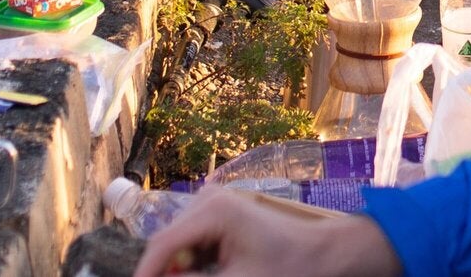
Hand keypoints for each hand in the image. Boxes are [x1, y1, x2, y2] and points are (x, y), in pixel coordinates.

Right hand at [132, 190, 401, 276]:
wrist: (325, 254)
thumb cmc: (289, 268)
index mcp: (212, 210)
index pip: (160, 247)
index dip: (144, 275)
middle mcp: (207, 200)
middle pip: (165, 248)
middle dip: (165, 275)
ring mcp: (212, 205)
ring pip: (175, 250)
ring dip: (180, 273)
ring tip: (216, 275)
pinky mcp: (218, 217)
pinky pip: (190, 248)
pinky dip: (193, 268)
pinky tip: (214, 273)